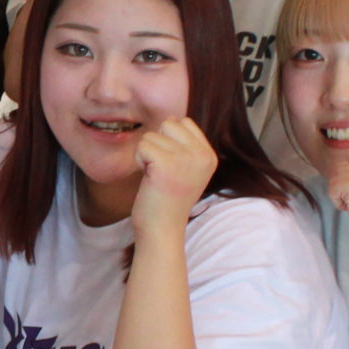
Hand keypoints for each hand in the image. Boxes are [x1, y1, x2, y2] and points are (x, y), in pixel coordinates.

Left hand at [131, 116, 215, 239]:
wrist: (162, 229)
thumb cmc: (167, 199)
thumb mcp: (187, 169)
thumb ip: (185, 146)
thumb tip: (170, 119)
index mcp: (209, 156)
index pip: (185, 122)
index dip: (169, 141)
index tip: (171, 167)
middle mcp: (202, 155)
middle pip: (168, 124)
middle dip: (157, 145)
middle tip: (161, 171)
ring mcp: (186, 159)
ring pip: (152, 135)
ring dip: (147, 155)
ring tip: (156, 176)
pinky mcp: (166, 164)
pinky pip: (142, 146)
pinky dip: (139, 161)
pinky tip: (149, 178)